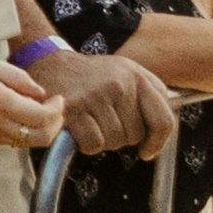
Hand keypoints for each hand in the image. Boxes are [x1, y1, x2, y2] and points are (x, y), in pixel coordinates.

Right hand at [40, 47, 176, 155]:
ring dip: (103, 140)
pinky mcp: (73, 108)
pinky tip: (80, 129)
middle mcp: (119, 84)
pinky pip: (94, 144)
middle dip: (121, 136)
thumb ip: (152, 95)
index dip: (158, 142)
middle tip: (105, 122)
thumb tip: (162, 133)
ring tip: (91, 122)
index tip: (147, 151)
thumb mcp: (127, 72)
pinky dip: (87, 144)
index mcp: (137, 76)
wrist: (49, 61)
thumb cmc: (91, 75)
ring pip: (114, 141)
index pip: (163, 120)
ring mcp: (95, 95)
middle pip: (135, 135)